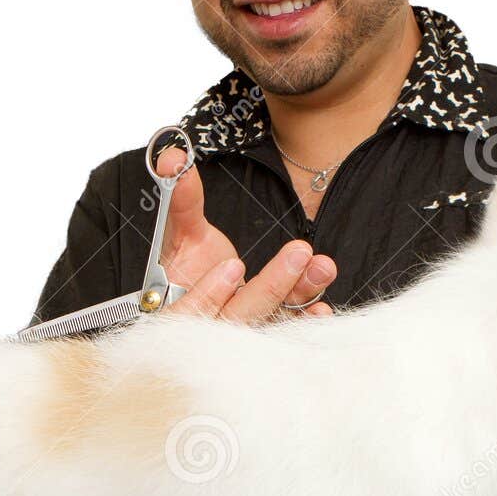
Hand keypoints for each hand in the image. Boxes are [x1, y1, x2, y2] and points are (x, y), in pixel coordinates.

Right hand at [154, 145, 335, 322]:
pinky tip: (322, 307)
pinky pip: (287, 330)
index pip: (188, 314)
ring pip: (269, 322)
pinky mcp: (266, 333)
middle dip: (270, 287)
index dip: (208, 296)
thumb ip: (181, 201)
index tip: (233, 264)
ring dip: (299, 295)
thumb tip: (174, 160)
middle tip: (298, 253)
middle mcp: (208, 330)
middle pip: (237, 319)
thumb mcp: (182, 233)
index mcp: (176, 309)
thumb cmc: (191, 267)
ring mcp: (240, 335)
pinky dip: (305, 319)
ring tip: (321, 266)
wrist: (210, 290)